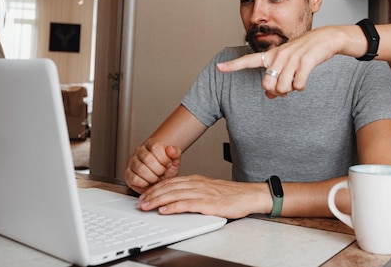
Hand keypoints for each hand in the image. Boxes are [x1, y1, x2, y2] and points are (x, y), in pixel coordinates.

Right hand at [124, 139, 181, 193]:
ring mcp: (132, 162)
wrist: (160, 181)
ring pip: (141, 169)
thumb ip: (176, 153)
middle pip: (148, 158)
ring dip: (152, 177)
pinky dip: (144, 183)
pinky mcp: (127, 174)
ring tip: (156, 177)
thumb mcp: (175, 161)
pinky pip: (134, 179)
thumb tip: (170, 149)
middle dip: (159, 169)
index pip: (156, 147)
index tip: (167, 164)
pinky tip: (148, 181)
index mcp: (150, 144)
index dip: (164, 158)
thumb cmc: (166, 170)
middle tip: (162, 172)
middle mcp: (139, 151)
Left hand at [136, 174, 270, 218]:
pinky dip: (173, 206)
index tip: (145, 194)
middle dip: (152, 194)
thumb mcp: (210, 190)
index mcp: (197, 180)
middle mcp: (198, 184)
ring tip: (146, 206)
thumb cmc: (232, 195)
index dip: (155, 188)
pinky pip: (187, 204)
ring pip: (174, 194)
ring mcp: (203, 193)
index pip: (171, 182)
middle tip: (140, 202)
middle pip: (169, 187)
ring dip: (157, 200)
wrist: (250, 195)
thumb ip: (195, 192)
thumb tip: (178, 199)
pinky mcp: (208, 203)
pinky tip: (164, 210)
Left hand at [217, 26, 347, 97]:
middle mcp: (279, 56)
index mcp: (272, 55)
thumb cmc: (304, 52)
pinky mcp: (305, 62)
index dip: (233, 65)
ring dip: (291, 90)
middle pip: (267, 85)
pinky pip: (298, 85)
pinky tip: (304, 80)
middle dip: (277, 92)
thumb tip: (268, 96)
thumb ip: (276, 78)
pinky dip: (302, 87)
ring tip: (297, 80)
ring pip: (283, 88)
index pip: (248, 60)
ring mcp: (291, 58)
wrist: (325, 38)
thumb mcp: (287, 62)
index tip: (218, 68)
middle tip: (286, 88)